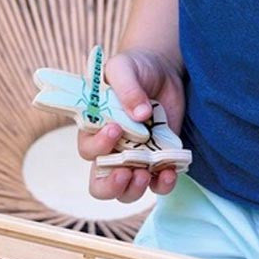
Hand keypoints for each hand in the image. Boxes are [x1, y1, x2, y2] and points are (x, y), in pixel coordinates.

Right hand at [77, 47, 184, 203]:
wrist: (162, 69)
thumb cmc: (134, 67)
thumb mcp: (125, 67)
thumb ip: (127, 87)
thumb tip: (140, 114)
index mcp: (95, 128)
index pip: (88, 150)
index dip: (98, 146)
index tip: (115, 129)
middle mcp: (112, 149)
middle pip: (100, 183)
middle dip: (110, 186)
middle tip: (125, 173)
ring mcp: (136, 157)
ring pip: (127, 191)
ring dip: (135, 190)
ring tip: (145, 175)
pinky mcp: (159, 159)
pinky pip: (158, 183)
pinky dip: (164, 184)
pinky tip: (170, 172)